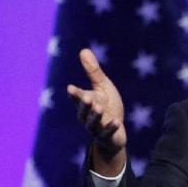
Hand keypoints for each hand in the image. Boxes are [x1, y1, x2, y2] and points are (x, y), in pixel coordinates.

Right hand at [67, 48, 126, 174]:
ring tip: (99, 108)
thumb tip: (84, 50)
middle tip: (86, 97)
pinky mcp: (107, 136)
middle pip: (83, 110)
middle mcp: (87, 116)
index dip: (75, 93)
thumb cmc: (108, 105)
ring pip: (92, 123)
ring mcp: (96, 127)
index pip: (77, 97)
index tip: (70, 88)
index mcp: (85, 102)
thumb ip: (93, 71)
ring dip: (95, 115)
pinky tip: (117, 121)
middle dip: (84, 104)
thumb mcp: (102, 86)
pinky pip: (107, 133)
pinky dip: (111, 128)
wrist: (115, 132)